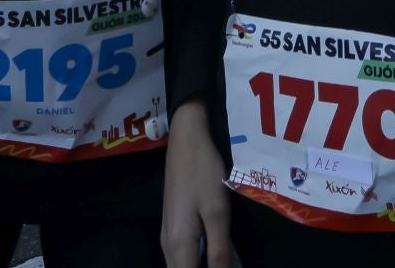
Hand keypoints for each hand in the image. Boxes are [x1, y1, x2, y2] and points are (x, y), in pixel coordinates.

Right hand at [160, 101, 232, 267]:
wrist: (186, 140)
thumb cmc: (203, 174)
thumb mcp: (217, 213)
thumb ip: (220, 250)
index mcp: (178, 244)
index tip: (227, 267)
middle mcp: (167, 244)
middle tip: (226, 262)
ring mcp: (167, 235)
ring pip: (179, 267)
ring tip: (222, 260)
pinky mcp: (171, 226)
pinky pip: (180, 257)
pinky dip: (195, 262)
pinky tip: (212, 255)